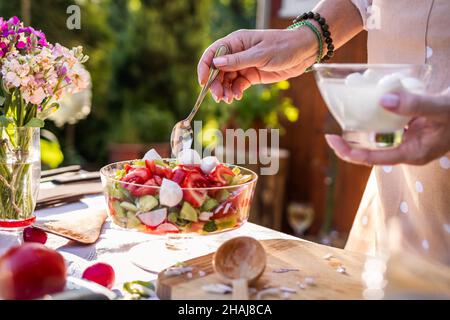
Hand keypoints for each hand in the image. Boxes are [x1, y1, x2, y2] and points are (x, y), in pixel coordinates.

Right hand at [197, 28, 317, 103]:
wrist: (303, 53)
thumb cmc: (283, 47)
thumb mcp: (260, 54)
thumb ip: (238, 60)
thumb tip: (215, 64)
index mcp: (236, 42)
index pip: (213, 53)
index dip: (204, 67)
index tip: (203, 83)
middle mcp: (237, 53)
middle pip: (217, 70)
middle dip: (216, 84)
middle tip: (219, 97)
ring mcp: (243, 65)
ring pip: (227, 79)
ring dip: (225, 90)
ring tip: (228, 100)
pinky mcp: (251, 75)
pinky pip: (237, 85)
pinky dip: (235, 92)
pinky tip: (237, 97)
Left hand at [325, 90, 449, 165]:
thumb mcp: (442, 108)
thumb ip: (415, 105)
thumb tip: (382, 99)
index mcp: (413, 153)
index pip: (374, 158)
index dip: (351, 152)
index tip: (332, 141)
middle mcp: (409, 148)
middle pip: (372, 149)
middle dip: (351, 140)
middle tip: (331, 130)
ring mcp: (411, 137)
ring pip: (380, 134)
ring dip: (364, 123)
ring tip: (347, 109)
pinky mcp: (413, 126)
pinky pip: (390, 121)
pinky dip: (379, 111)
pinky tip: (372, 97)